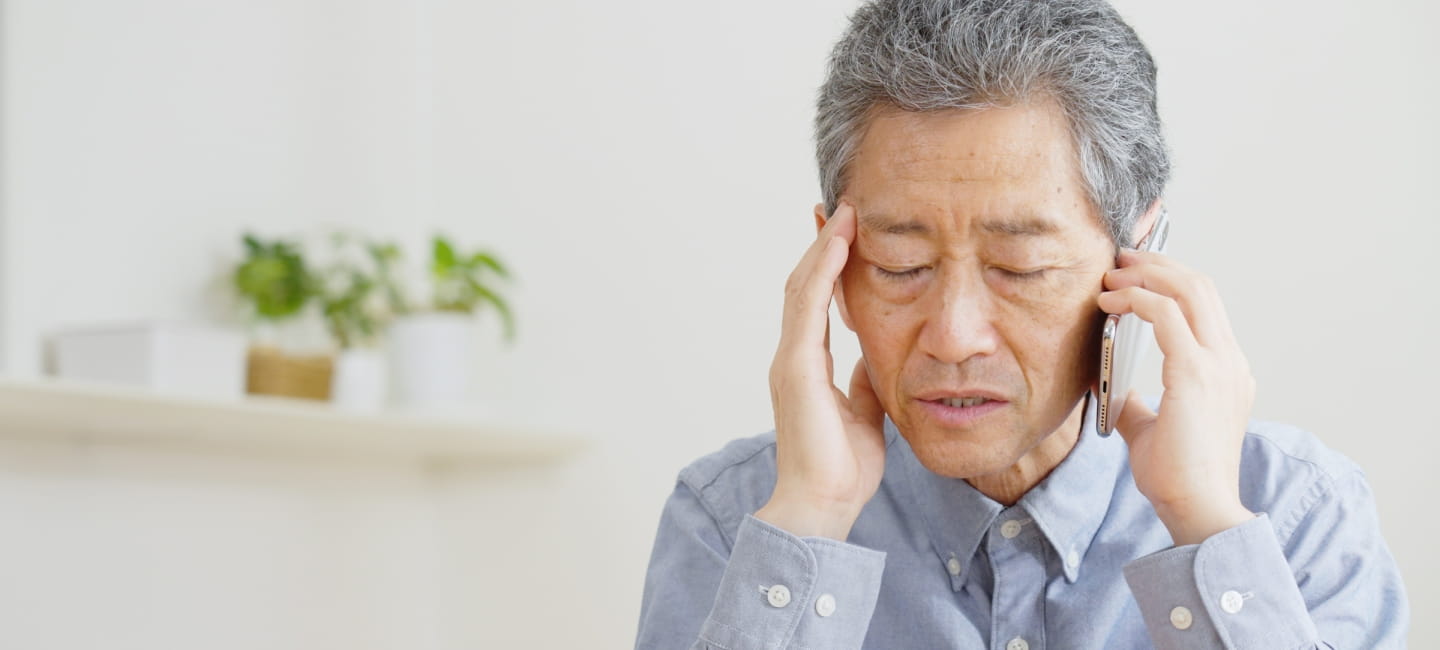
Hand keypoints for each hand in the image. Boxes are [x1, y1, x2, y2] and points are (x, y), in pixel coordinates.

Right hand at [755, 202, 887, 540]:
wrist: (821, 505)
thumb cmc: (841, 470)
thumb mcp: (865, 413)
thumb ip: (866, 381)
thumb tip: (878, 359)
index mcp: (807, 367)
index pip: (816, 303)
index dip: (829, 266)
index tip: (845, 233)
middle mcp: (793, 357)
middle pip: (804, 285)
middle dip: (822, 245)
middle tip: (841, 207)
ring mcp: (791, 359)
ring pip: (803, 287)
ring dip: (824, 247)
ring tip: (844, 212)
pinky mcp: (796, 367)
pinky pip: (809, 306)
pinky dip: (824, 270)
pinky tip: (840, 243)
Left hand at [1099, 249, 1256, 545]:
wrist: (1197, 508)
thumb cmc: (1178, 477)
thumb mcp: (1152, 429)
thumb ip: (1139, 404)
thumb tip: (1115, 390)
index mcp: (1226, 370)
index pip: (1205, 305)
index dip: (1170, 279)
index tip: (1134, 272)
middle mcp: (1229, 361)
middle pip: (1200, 286)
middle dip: (1158, 264)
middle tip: (1120, 258)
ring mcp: (1219, 365)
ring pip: (1189, 290)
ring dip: (1146, 274)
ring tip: (1111, 275)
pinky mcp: (1196, 373)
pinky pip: (1167, 315)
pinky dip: (1137, 299)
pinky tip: (1111, 303)